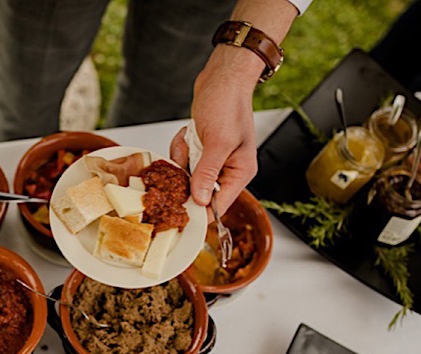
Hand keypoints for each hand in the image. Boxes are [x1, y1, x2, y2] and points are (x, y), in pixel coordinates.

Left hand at [170, 47, 258, 217]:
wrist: (222, 77)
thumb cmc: (228, 103)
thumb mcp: (218, 141)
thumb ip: (208, 173)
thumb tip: (201, 200)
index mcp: (240, 171)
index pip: (219, 205)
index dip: (199, 209)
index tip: (179, 208)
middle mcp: (228, 169)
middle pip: (199, 191)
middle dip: (187, 173)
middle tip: (190, 152)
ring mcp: (214, 160)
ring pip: (187, 175)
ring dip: (183, 156)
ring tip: (192, 136)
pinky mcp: (202, 150)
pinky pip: (183, 159)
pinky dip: (182, 146)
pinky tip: (190, 132)